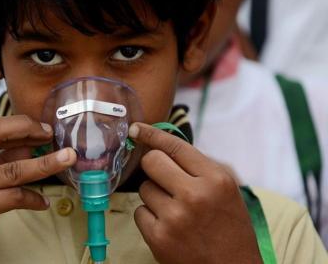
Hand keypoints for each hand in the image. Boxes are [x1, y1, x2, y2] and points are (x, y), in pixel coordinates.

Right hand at [0, 115, 75, 262]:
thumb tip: (30, 145)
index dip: (19, 126)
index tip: (41, 129)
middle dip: (28, 129)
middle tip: (51, 134)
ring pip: (13, 168)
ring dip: (45, 163)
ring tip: (67, 159)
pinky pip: (14, 197)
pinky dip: (34, 198)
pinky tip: (43, 202)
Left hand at [129, 123, 261, 263]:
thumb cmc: (230, 229)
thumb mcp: (226, 191)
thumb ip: (199, 167)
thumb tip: (163, 145)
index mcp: (216, 179)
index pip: (175, 146)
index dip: (153, 134)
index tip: (137, 129)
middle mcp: (195, 195)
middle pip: (151, 162)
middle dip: (154, 167)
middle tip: (164, 179)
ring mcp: (174, 217)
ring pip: (143, 188)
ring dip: (154, 196)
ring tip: (175, 210)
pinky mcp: (158, 237)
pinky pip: (139, 212)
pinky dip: (149, 217)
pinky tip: (168, 226)